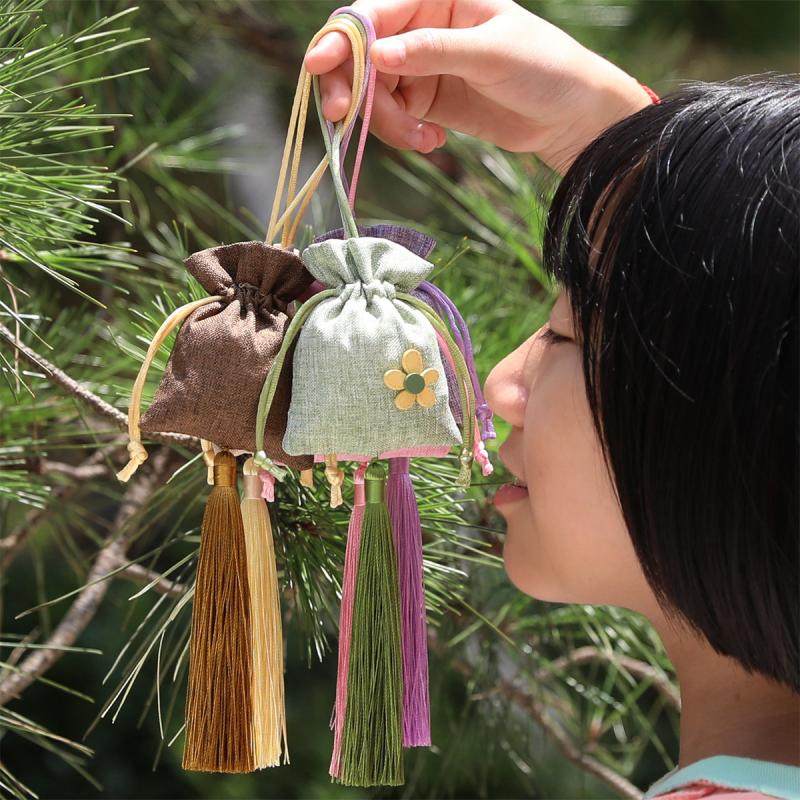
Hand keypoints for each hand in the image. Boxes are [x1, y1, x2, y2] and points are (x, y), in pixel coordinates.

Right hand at [305, 0, 651, 170]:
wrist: (570, 116)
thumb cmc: (543, 68)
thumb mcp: (490, 53)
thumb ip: (433, 51)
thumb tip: (378, 55)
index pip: (373, 15)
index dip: (341, 40)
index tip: (321, 67)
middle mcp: (420, 30)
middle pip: (360, 56)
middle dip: (352, 89)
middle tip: (344, 120)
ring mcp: (420, 69)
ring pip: (373, 95)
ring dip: (386, 122)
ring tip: (424, 139)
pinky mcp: (425, 104)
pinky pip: (393, 120)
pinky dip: (403, 135)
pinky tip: (433, 140)